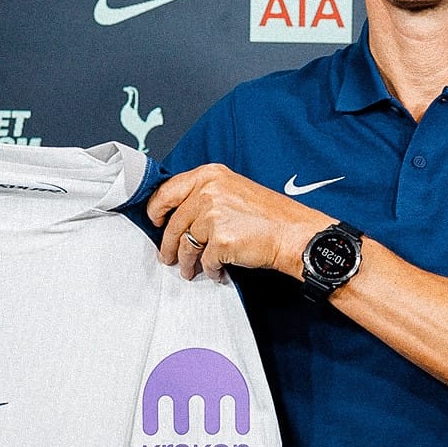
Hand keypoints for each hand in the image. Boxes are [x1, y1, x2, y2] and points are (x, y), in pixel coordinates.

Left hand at [147, 163, 328, 280]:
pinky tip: (216, 271)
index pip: (168, 191)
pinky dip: (208, 270)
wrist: (292, 233)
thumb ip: (205, 194)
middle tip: (167, 255)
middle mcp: (208, 192)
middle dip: (168, 244)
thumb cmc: (269, 214)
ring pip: (185, 245)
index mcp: (210, 175)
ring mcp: (213, 216)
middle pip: (174, 223)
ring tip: (188, 270)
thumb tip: (180, 213)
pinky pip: (204, 261)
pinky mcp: (220, 241)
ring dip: (185, 262)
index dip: (156, 209)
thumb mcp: (234, 189)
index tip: (154, 220)